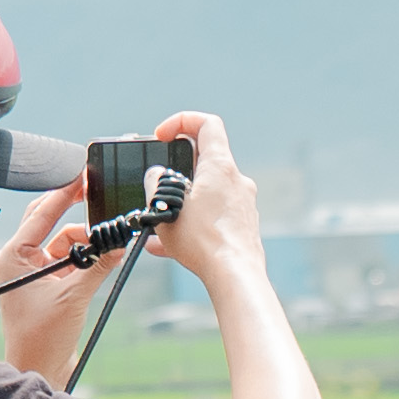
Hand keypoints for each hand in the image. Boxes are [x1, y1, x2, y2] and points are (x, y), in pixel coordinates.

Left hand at [0, 176, 92, 382]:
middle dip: (74, 212)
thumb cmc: (42, 338)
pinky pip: (71, 260)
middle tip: (96, 193)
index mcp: (14, 257)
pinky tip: (106, 258)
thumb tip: (118, 243)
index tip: (82, 176)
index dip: (64, 194)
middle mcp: (20, 260)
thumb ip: (97, 266)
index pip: (41, 214)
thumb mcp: (73, 297)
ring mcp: (34, 272)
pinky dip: (88, 258)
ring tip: (109, 248)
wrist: (38, 370)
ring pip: (65, 242)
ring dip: (87, 243)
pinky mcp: (49, 285)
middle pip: (49, 221)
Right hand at [139, 112, 267, 298]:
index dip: (182, 121)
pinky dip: (192, 224)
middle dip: (177, 170)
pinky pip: (213, 218)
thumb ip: (156, 184)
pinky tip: (167, 245)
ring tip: (159, 221)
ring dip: (183, 201)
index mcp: (221, 167)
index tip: (162, 136)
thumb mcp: (165, 208)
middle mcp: (237, 181)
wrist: (235, 277)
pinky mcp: (242, 227)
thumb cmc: (204, 244)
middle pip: (205, 160)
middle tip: (158, 185)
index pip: (207, 124)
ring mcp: (242, 205)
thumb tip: (156, 175)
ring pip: (207, 193)